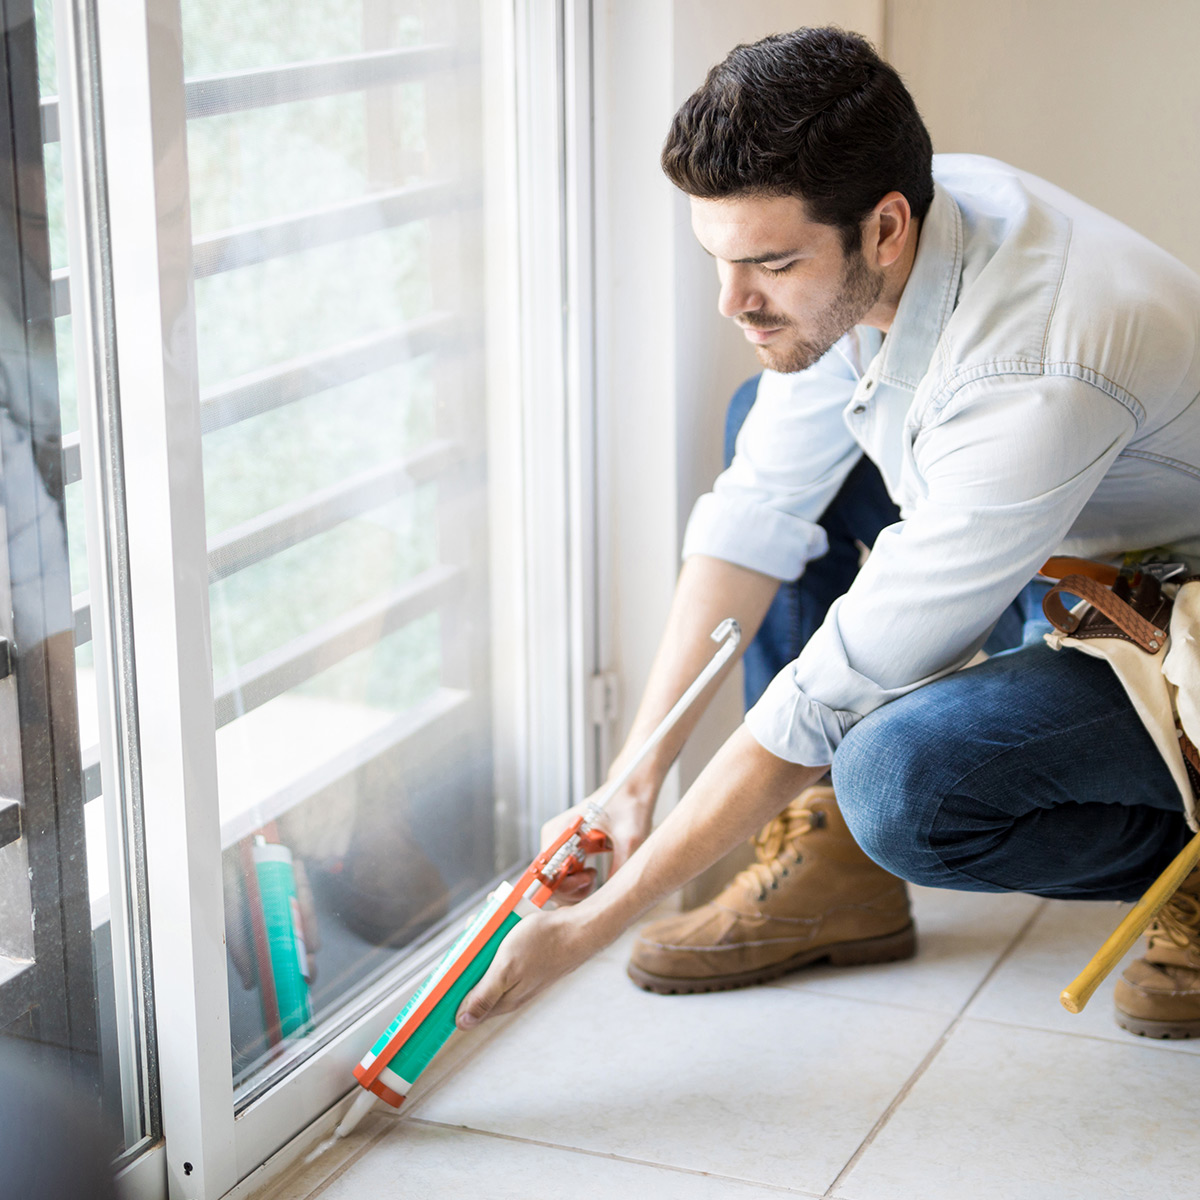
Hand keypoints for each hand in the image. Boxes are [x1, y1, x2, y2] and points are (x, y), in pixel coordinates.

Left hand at [457, 905, 599, 1027]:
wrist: (579, 928)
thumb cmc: (544, 945)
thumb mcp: (506, 967)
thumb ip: (484, 995)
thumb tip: (462, 1023)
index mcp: (503, 1000)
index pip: (466, 1010)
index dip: (448, 999)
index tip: (435, 986)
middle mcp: (509, 992)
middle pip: (474, 983)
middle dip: (466, 961)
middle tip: (470, 939)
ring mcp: (518, 976)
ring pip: (487, 965)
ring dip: (482, 945)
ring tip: (488, 925)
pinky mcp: (525, 961)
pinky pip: (501, 952)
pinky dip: (497, 938)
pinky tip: (502, 924)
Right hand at [540, 783, 654, 904]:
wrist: (631, 789)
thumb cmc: (630, 806)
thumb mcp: (629, 839)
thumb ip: (619, 867)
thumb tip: (612, 897)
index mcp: (561, 830)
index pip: (545, 870)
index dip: (562, 886)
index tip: (585, 883)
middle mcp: (554, 836)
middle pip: (546, 880)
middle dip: (568, 890)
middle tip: (592, 881)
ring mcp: (559, 843)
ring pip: (554, 881)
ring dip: (572, 889)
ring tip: (593, 877)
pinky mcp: (566, 848)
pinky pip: (562, 875)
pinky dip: (575, 883)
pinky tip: (591, 876)